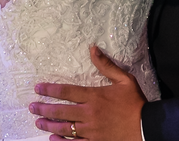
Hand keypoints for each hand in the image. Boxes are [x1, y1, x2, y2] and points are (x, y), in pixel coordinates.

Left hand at [29, 46, 144, 140]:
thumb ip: (106, 65)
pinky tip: (52, 140)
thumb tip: (92, 48)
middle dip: (43, 109)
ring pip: (64, 128)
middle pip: (60, 111)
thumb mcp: (124, 79)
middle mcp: (89, 114)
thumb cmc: (135, 102)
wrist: (146, 126)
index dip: (50, 90)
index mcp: (94, 96)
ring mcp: (91, 130)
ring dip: (49, 125)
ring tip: (38, 122)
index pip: (66, 92)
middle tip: (32, 107)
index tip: (37, 88)